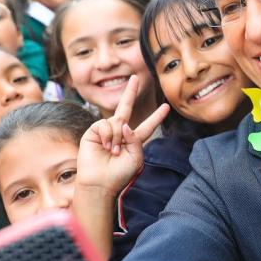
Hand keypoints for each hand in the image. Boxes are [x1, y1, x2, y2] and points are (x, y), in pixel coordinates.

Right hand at [75, 76, 169, 198]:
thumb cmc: (119, 174)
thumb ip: (136, 139)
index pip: (147, 126)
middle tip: (135, 77)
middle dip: (130, 92)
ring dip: (117, 138)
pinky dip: (107, 135)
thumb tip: (124, 124)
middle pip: (126, 108)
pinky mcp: (93, 131)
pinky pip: (105, 124)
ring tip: (112, 152)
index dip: (156, 117)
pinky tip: (104, 146)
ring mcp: (106, 131)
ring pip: (117, 121)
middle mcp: (119, 133)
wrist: (100, 183)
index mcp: (133, 141)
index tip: (166, 107)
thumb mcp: (136, 157)